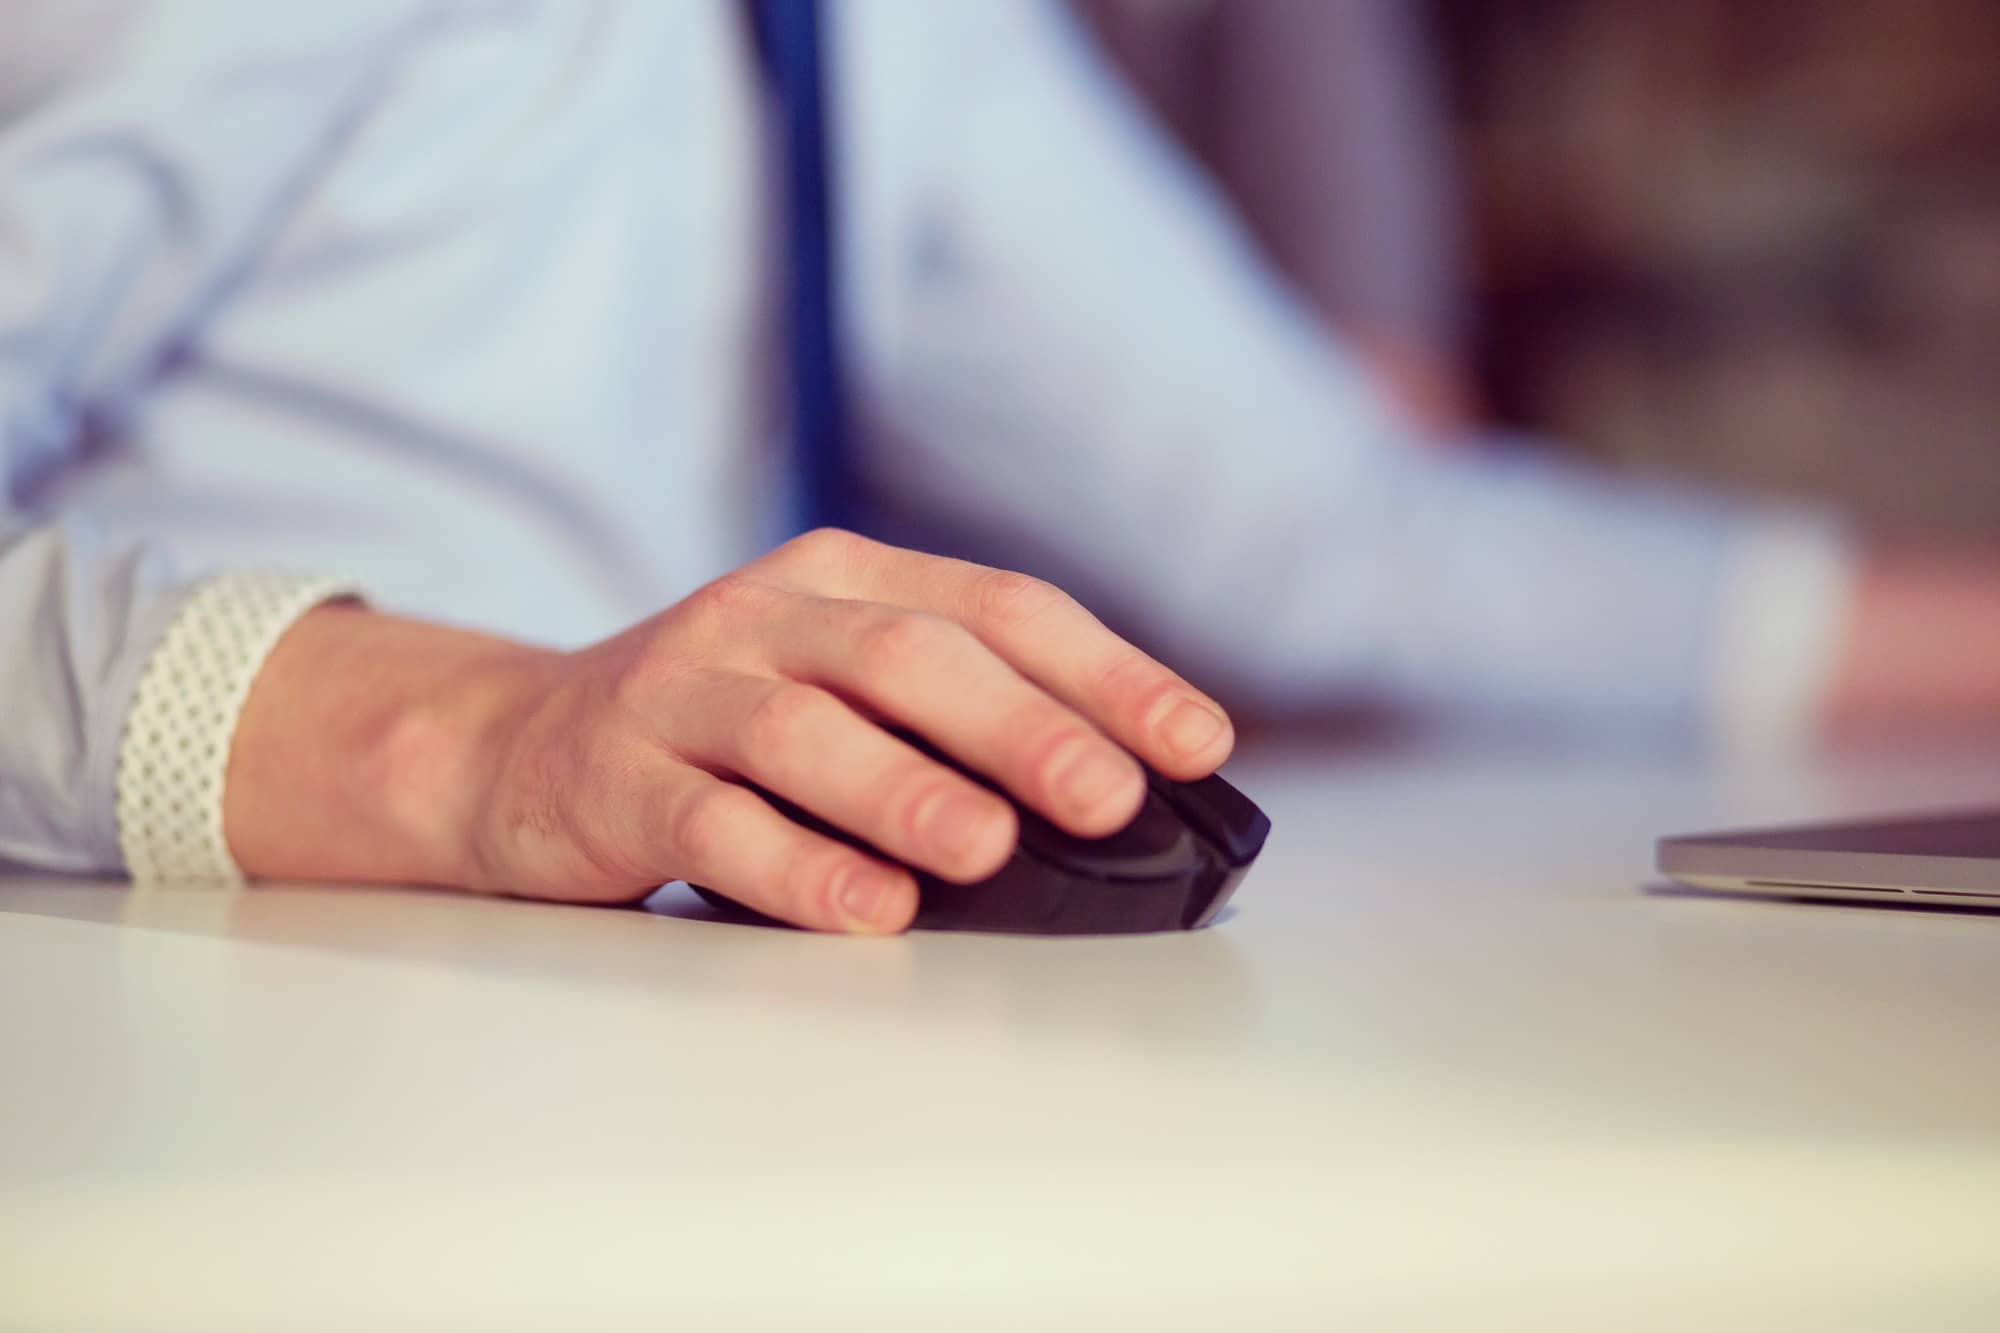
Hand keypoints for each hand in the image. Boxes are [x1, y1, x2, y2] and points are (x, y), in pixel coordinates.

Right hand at [226, 530, 1234, 932]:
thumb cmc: (723, 725)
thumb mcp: (838, 683)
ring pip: (805, 732)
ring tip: (988, 852)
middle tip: (1106, 798)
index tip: (1198, 744)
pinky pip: (712, 824)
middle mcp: (768, 616)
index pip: (998, 605)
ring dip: (906, 792)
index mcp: (847, 578)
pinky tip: (868, 913)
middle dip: (1021, 727)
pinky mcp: (618, 780)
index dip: (1106, 672)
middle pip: (908, 656)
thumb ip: (953, 715)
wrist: (514, 746)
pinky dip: (796, 869)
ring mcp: (684, 692)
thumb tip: (1119, 790)